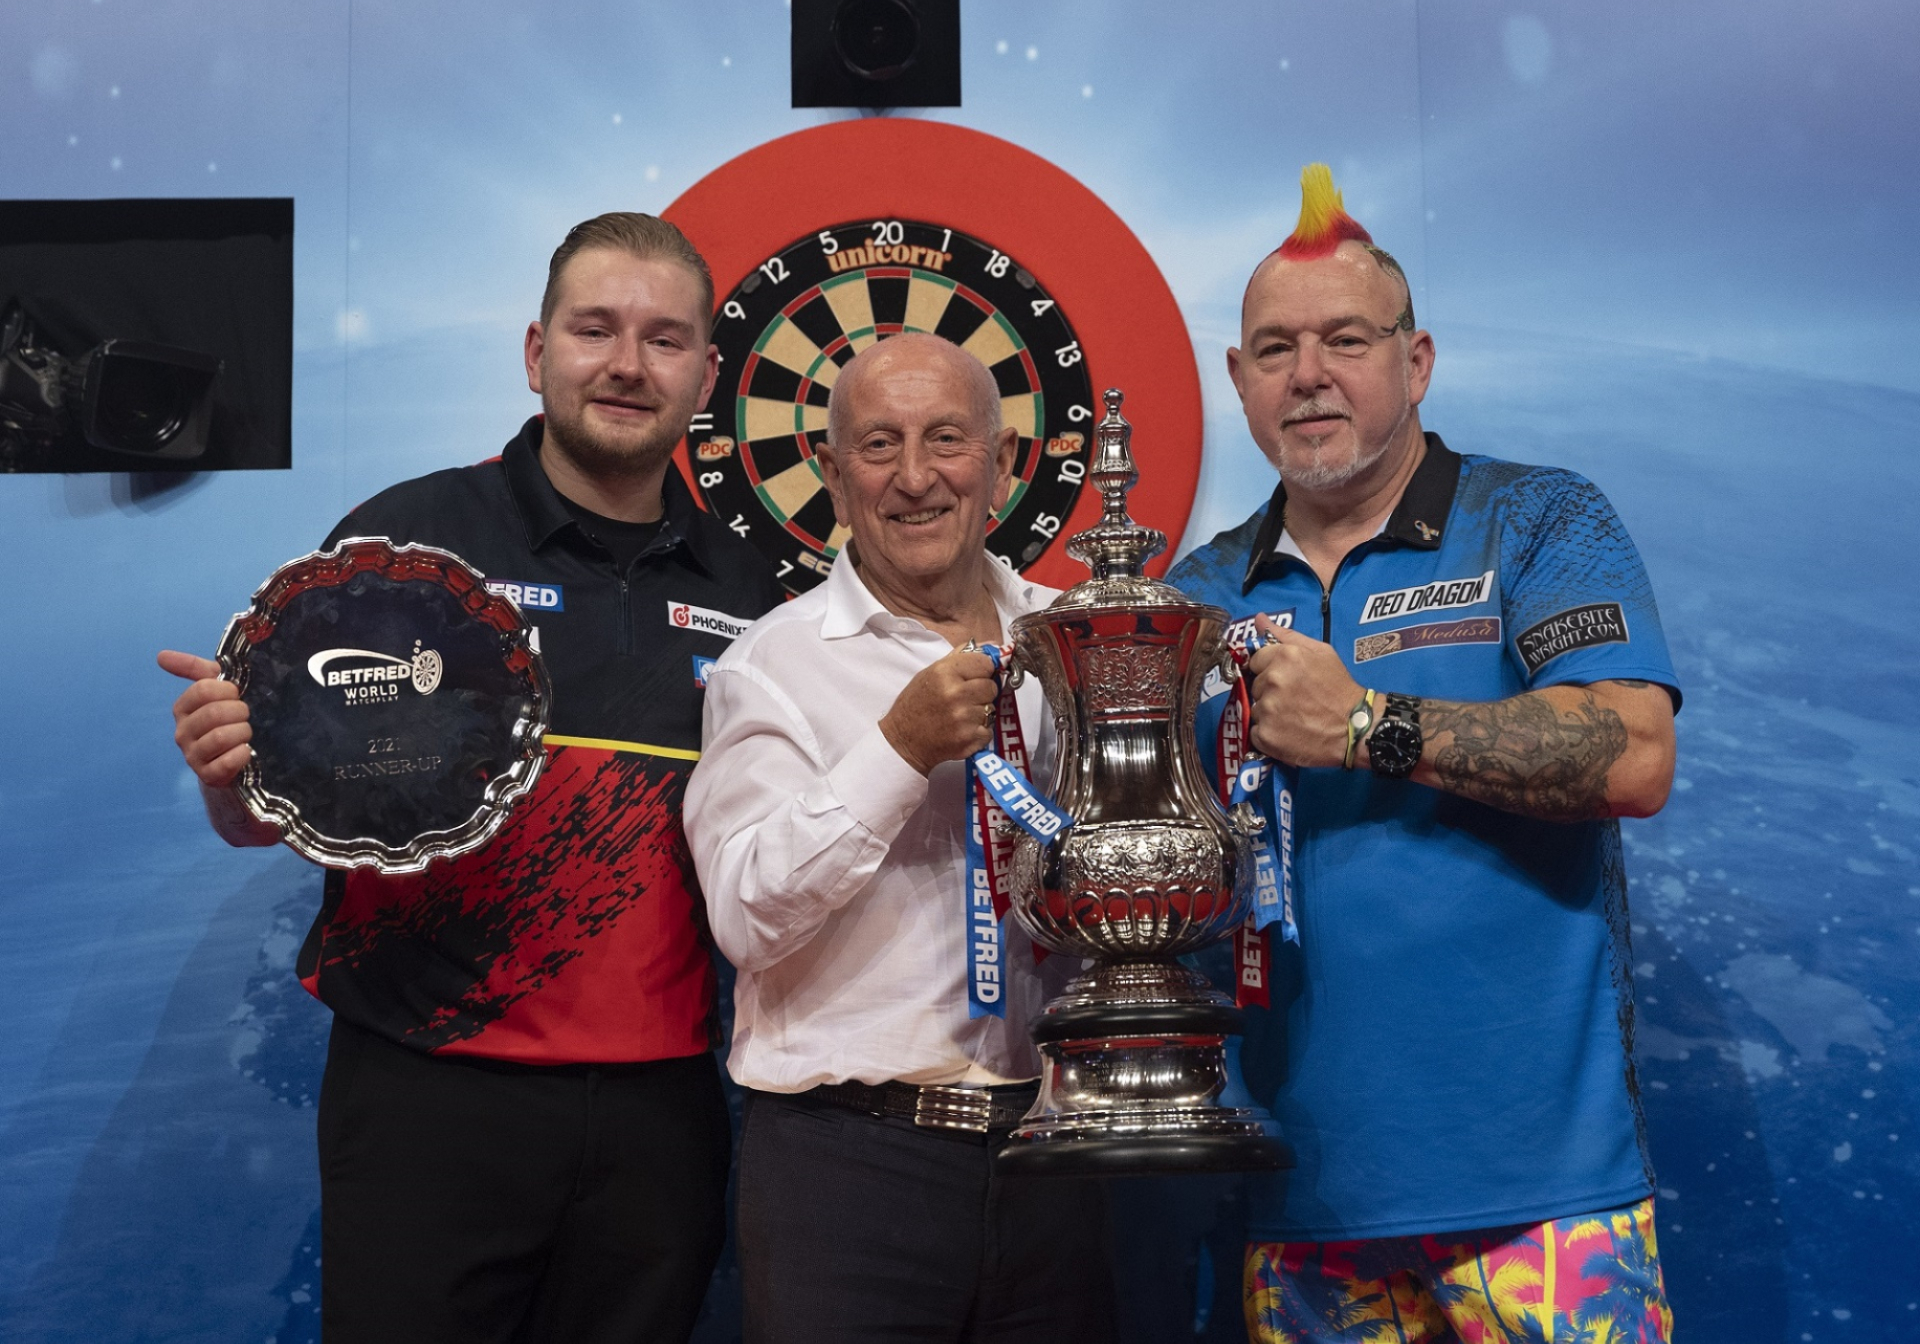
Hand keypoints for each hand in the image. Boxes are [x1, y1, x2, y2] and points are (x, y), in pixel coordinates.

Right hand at [158, 649, 252, 789]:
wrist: (229, 763)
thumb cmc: (225, 720)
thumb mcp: (215, 691)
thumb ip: (194, 669)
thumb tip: (161, 655)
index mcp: (182, 708)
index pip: (203, 689)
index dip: (227, 690)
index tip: (236, 695)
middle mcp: (182, 732)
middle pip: (214, 713)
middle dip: (239, 712)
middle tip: (244, 716)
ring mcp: (192, 756)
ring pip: (221, 737)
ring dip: (242, 733)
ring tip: (245, 734)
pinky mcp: (207, 775)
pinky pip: (226, 762)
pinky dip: (241, 754)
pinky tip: (245, 751)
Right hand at [879, 647, 999, 774]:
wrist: (902, 741)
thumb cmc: (915, 705)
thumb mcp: (931, 673)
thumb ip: (962, 657)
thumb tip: (993, 647)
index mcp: (945, 672)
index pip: (986, 663)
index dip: (982, 670)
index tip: (975, 676)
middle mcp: (955, 694)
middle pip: (991, 686)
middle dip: (981, 692)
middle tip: (964, 698)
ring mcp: (964, 718)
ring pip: (991, 709)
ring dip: (980, 713)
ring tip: (960, 715)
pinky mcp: (969, 739)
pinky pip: (988, 730)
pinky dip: (978, 732)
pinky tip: (961, 730)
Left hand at [1244, 617, 1365, 768]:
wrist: (1355, 728)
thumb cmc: (1339, 688)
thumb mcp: (1321, 653)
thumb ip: (1286, 635)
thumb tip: (1259, 618)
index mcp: (1284, 656)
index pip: (1255, 661)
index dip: (1268, 670)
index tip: (1286, 680)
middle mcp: (1273, 680)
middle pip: (1254, 685)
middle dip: (1269, 692)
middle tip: (1294, 700)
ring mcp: (1268, 709)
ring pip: (1254, 709)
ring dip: (1268, 714)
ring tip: (1293, 717)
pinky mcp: (1267, 735)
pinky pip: (1255, 732)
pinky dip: (1268, 734)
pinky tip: (1287, 733)